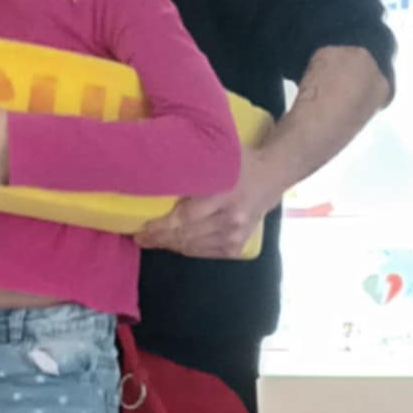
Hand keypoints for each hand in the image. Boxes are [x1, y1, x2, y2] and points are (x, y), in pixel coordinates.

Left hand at [136, 151, 273, 259]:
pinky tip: (173, 245)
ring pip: (194, 247)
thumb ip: (191, 168)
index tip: (141, 229)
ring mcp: (236, 235)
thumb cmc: (238, 163)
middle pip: (187, 235)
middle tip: (139, 238)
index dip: (161, 227)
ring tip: (151, 241)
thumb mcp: (217, 158)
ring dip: (170, 245)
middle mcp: (231, 218)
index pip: (186, 218)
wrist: (272, 176)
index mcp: (224, 195)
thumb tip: (153, 173)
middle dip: (159, 239)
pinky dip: (187, 250)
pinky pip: (206, 253)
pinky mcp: (238, 246)